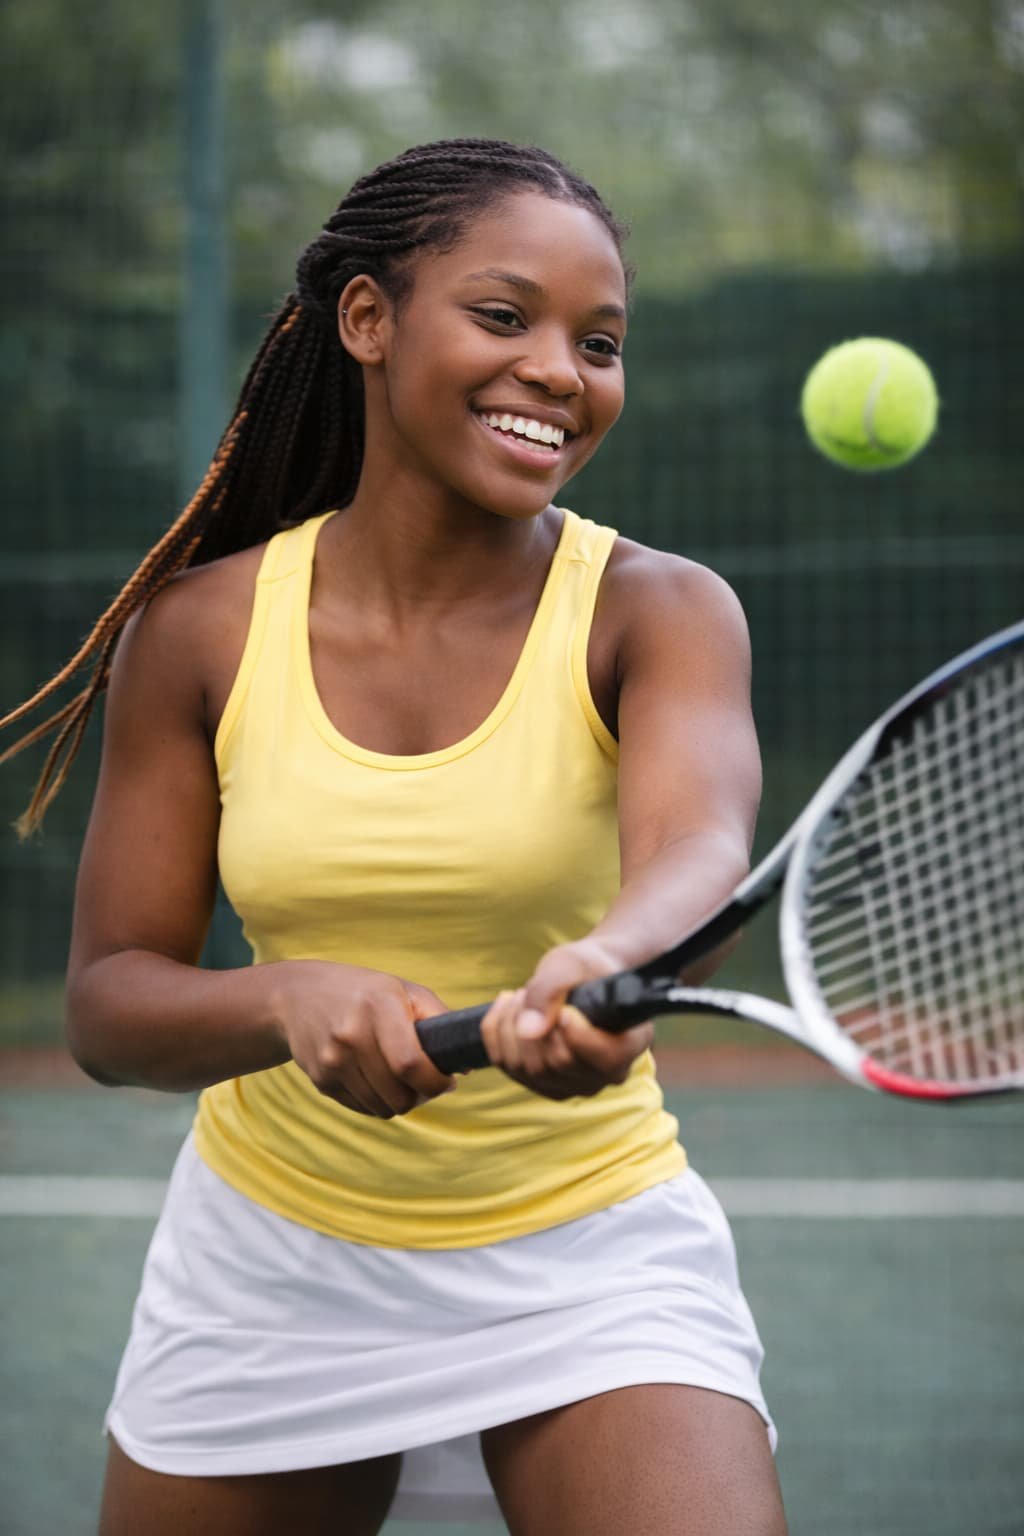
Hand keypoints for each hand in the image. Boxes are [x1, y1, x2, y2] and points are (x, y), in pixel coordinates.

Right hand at [266, 959, 453, 1116]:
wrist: (297, 996)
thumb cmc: (364, 993)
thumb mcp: (404, 990)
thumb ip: (439, 1020)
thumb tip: (466, 1066)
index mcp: (378, 1006)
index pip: (410, 1064)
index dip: (436, 1082)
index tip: (447, 1080)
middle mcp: (351, 1034)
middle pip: (399, 1095)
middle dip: (422, 1095)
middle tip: (427, 1080)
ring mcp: (332, 1061)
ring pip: (383, 1108)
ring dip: (401, 1100)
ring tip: (402, 1078)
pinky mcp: (321, 1081)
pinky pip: (363, 1108)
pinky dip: (378, 1101)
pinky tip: (377, 1077)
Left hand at [479, 937, 653, 1099]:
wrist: (579, 977)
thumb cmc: (585, 968)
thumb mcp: (573, 963)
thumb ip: (554, 989)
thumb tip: (529, 1030)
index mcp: (630, 1044)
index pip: (606, 1057)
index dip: (579, 1036)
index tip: (564, 1011)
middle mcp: (606, 1074)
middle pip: (557, 1062)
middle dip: (533, 1019)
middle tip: (531, 989)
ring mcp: (573, 1084)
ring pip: (526, 1067)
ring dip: (511, 1023)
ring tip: (522, 996)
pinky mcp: (542, 1084)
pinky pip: (505, 1064)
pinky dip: (495, 1031)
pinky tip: (507, 1008)